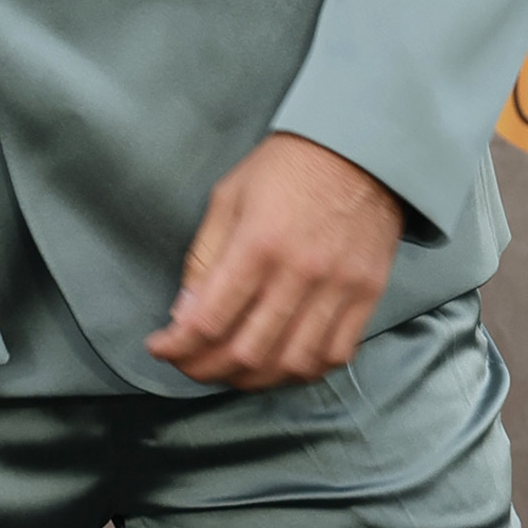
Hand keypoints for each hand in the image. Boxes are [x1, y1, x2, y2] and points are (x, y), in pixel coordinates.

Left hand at [145, 133, 402, 390]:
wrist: (362, 147)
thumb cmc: (288, 167)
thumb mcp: (229, 197)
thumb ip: (204, 258)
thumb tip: (184, 314)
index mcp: (258, 244)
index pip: (207, 321)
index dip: (176, 347)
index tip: (161, 347)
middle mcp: (300, 273)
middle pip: (246, 353)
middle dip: (205, 369)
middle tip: (189, 364)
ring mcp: (338, 288)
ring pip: (290, 364)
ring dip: (252, 380)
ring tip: (230, 371)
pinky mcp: (367, 294)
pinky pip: (335, 354)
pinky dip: (303, 370)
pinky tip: (281, 363)